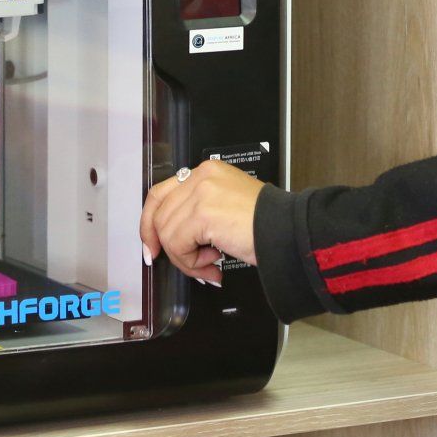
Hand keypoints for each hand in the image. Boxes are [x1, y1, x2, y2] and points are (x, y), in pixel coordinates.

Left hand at [139, 159, 264, 285]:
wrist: (287, 231)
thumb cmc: (265, 224)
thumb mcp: (225, 206)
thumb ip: (197, 213)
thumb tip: (167, 239)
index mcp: (206, 171)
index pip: (160, 193)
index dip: (150, 223)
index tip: (152, 246)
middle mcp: (201, 176)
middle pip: (159, 215)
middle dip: (169, 248)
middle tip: (190, 264)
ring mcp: (201, 193)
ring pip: (167, 233)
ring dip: (186, 259)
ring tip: (210, 264)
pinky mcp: (203, 214)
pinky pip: (178, 245)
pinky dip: (191, 262)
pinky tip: (213, 263)